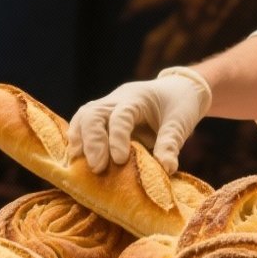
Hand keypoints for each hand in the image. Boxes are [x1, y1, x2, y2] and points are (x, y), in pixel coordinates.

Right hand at [67, 67, 211, 173]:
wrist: (178, 89)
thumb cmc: (180, 106)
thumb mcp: (180, 124)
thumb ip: (171, 144)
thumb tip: (165, 168)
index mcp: (138, 98)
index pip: (121, 116)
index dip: (117, 137)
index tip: (120, 160)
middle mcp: (117, 99)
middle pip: (93, 114)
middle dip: (93, 142)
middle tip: (98, 168)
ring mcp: (107, 105)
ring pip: (84, 116)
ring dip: (80, 141)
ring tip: (79, 164)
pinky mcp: (103, 115)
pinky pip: (83, 123)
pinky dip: (78, 140)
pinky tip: (76, 158)